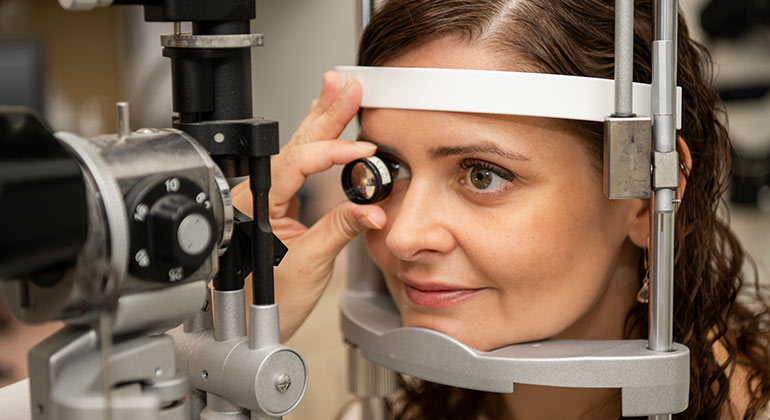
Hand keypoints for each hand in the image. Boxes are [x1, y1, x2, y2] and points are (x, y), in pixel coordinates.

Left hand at [231, 71, 385, 341]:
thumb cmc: (265, 302)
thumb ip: (342, 229)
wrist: (250, 324)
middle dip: (324, 113)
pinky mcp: (275, 205)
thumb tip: (373, 210)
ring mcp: (264, 197)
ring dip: (320, 121)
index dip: (334, 153)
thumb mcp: (312, 264)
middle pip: (295, 145)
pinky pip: (296, 165)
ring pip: (294, 150)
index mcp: (257, 204)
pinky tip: (324, 126)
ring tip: (337, 93)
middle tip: (347, 87)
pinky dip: (315, 144)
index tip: (364, 151)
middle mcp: (256, 194)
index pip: (299, 163)